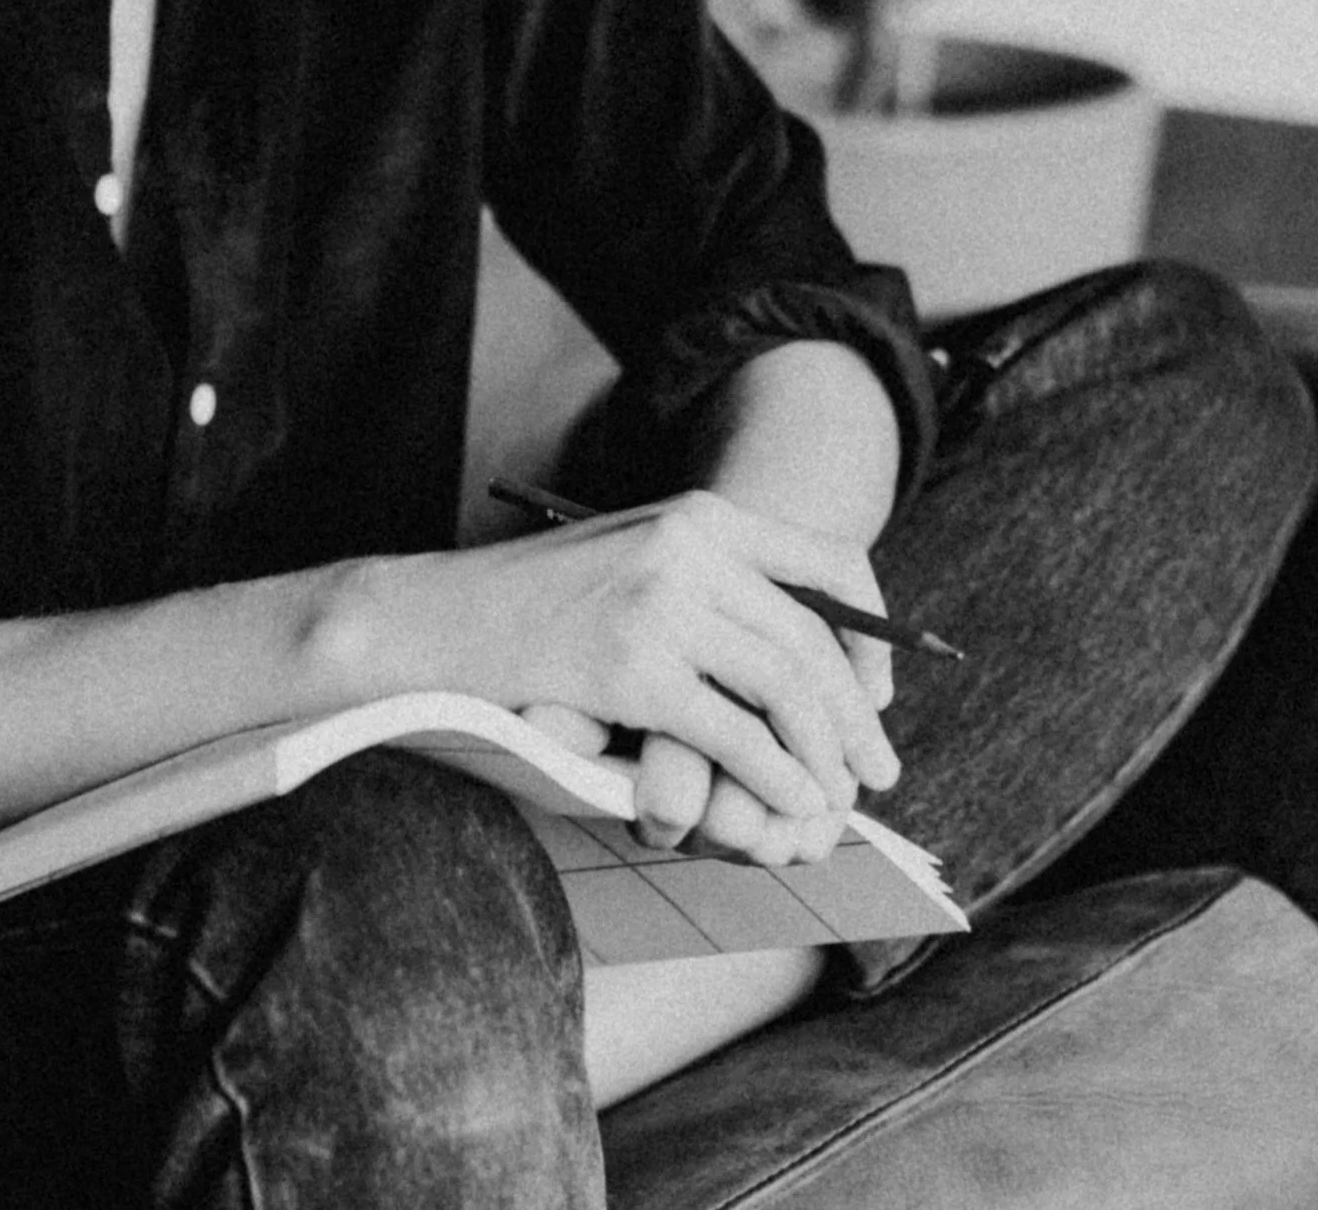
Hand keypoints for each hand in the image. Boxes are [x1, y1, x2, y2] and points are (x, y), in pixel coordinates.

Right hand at [441, 490, 901, 830]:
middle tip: (881, 771)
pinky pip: (737, 733)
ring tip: (838, 800)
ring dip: (826, 753)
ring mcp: (661, 604)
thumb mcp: (635, 558)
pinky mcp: (632, 668)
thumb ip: (711, 581)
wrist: (436, 619)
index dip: (873, 632)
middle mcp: (691, 547)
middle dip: (860, 714)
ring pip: (786, 687)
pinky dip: (777, 776)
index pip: (831, 561)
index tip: (880, 691)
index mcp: (700, 514)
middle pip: (813, 637)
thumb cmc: (534, 603)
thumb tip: (802, 650)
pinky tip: (791, 803)